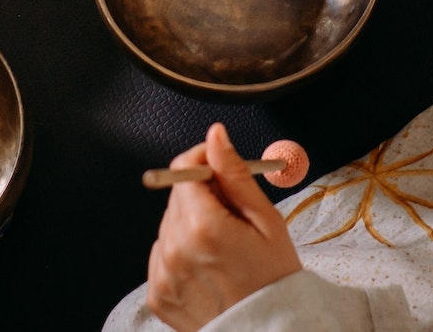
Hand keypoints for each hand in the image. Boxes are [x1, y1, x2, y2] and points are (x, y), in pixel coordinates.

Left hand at [146, 124, 301, 331]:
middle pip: (176, 196)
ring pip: (169, 225)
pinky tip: (207, 265)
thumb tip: (216, 135)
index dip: (202, 160)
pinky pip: (163, 255)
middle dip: (201, 195)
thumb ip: (234, 175)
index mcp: (204, 227)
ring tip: (222, 247)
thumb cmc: (275, 278)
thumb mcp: (266, 220)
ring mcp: (163, 276)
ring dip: (190, 224)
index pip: (183, 170)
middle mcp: (176, 250)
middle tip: (232, 215)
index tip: (219, 167)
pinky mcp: (158, 296)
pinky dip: (180, 252)